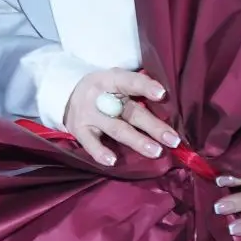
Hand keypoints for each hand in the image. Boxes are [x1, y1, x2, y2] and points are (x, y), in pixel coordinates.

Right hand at [61, 69, 176, 166]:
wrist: (67, 95)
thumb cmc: (103, 90)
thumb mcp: (115, 82)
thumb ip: (136, 91)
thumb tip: (171, 105)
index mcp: (109, 79)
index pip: (129, 81)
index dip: (145, 86)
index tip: (162, 94)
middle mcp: (97, 96)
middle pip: (129, 111)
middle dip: (152, 126)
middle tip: (173, 139)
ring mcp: (87, 114)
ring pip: (115, 128)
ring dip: (136, 141)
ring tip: (156, 151)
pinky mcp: (79, 130)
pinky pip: (90, 143)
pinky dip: (100, 152)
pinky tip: (112, 161)